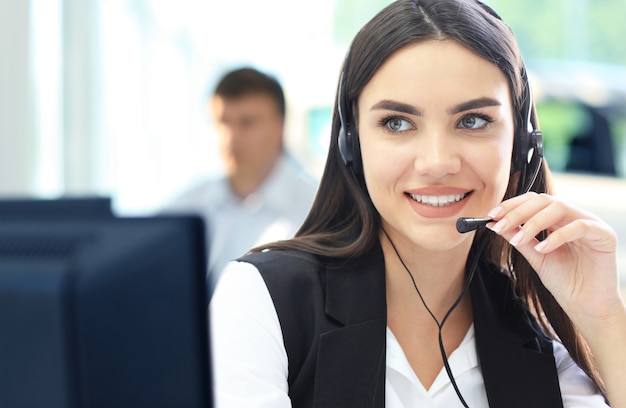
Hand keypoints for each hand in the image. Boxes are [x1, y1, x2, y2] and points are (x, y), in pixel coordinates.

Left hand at [486, 192, 621, 325]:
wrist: (586, 306)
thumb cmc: (564, 281)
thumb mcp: (535, 256)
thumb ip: (518, 238)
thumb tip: (494, 224)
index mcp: (558, 219)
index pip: (533, 201)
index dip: (511, 205)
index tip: (491, 216)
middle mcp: (573, 217)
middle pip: (543, 200)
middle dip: (517, 212)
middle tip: (500, 226)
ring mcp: (590, 223)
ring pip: (559, 207)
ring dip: (533, 223)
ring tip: (518, 240)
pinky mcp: (604, 235)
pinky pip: (579, 227)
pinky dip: (557, 236)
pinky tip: (542, 249)